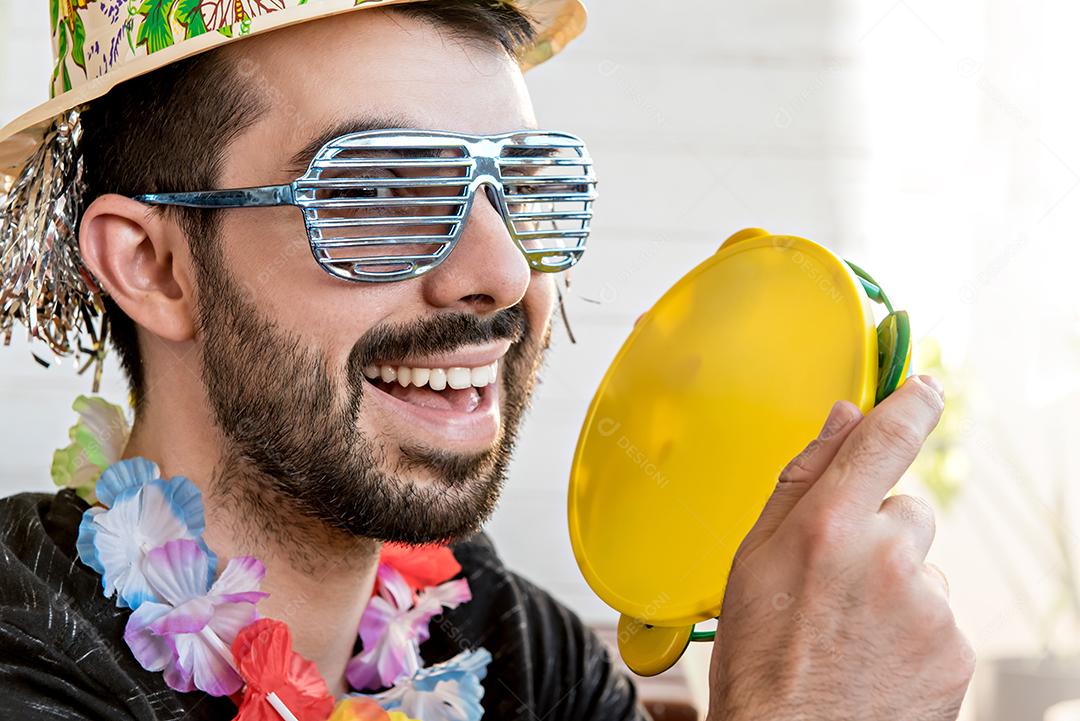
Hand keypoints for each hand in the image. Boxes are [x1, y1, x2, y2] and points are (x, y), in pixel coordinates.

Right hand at [706, 376, 972, 720]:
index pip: (885, 439)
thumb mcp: (752, 559)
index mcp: (829, 526)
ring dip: (896, 585)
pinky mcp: (957, 649)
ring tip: (851, 630)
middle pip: (907, 511)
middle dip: (880, 533)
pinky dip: (913, 629)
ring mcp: (929, 605)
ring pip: (923, 567)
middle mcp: (887, 557)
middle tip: (838, 580)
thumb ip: (801, 479)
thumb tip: (842, 421)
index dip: (912, 404)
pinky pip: (940, 615)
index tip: (927, 388)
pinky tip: (874, 656)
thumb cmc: (759, 661)